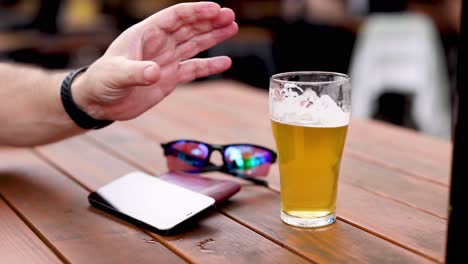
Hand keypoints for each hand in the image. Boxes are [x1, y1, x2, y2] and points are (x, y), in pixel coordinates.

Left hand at [74, 2, 237, 119]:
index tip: (216, 9)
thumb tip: (154, 73)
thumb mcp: (115, 75)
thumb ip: (134, 72)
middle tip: (230, 16)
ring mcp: (166, 60)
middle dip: (209, 21)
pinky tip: (224, 62)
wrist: (100, 102)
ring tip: (232, 28)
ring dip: (213, 36)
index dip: (195, 12)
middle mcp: (159, 44)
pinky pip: (194, 69)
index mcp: (146, 34)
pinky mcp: (170, 78)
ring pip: (194, 43)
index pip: (175, 17)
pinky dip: (209, 66)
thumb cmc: (101, 82)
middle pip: (189, 27)